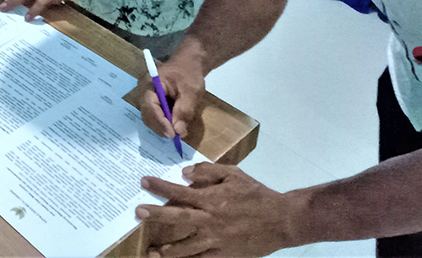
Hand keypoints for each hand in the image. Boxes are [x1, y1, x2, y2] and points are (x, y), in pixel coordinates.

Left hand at [136, 164, 298, 257]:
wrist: (282, 220)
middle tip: (139, 213)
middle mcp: (210, 220)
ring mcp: (216, 240)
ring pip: (186, 246)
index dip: (159, 187)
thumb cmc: (257, 195)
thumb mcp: (234, 174)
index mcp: (212, 199)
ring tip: (151, 252)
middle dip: (156, 215)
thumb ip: (208, 171)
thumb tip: (185, 173)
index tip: (143, 182)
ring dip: (167, 249)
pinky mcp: (224, 255)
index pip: (179, 192)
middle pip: (177, 218)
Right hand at [138, 50, 205, 140]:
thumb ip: (184, 111)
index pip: (150, 107)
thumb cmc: (189, 73)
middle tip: (176, 136)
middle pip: (147, 114)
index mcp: (150, 83)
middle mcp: (143, 90)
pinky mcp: (152, 100)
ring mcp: (146, 96)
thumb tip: (178, 131)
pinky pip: (154, 115)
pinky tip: (173, 125)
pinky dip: (163, 122)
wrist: (189, 62)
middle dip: (160, 127)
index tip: (173, 135)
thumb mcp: (191, 91)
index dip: (160, 123)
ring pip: (149, 117)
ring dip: (162, 126)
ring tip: (176, 131)